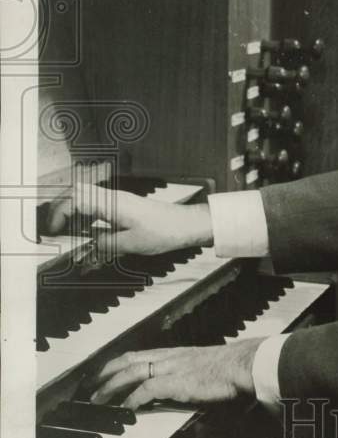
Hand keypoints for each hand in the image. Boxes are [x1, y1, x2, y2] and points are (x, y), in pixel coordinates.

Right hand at [44, 185, 212, 256]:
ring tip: (66, 231)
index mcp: (112, 204)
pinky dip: (85, 213)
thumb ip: (105, 244)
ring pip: (85, 195)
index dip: (59, 215)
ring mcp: (118, 198)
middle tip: (54, 230)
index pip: (75, 200)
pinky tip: (86, 229)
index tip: (53, 232)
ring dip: (72, 210)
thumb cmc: (163, 231)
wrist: (185, 224)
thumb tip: (87, 244)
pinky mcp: (123, 204)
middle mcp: (113, 197)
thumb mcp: (131, 244)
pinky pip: (97, 202)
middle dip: (60, 208)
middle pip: (76, 192)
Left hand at [89, 340, 263, 409]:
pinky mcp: (178, 382)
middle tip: (92, 388)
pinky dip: (133, 399)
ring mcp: (173, 368)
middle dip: (107, 374)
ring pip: (133, 372)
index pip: (139, 354)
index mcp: (176, 353)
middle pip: (130, 361)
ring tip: (100, 401)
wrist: (244, 364)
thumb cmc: (231, 368)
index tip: (105, 372)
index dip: (119, 363)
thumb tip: (183, 386)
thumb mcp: (205, 368)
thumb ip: (189, 375)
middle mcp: (170, 357)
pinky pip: (148, 389)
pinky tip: (126, 409)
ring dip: (112, 387)